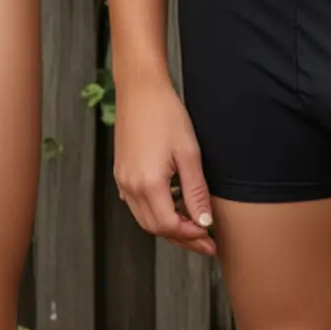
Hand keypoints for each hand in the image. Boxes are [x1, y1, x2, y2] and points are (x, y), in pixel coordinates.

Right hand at [113, 78, 216, 255]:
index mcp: (148, 183)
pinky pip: (137, 204)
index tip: (209, 236)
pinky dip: (155, 212)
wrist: (140, 89)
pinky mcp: (121, 172)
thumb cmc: (165, 114)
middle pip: (155, 228)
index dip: (191, 236)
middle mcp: (130, 186)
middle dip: (182, 237)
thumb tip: (204, 222)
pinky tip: (172, 205)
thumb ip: (196, 191)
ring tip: (193, 225)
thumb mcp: (189, 153)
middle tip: (206, 240)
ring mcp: (123, 180)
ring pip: (145, 219)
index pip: (169, 226)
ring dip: (168, 227)